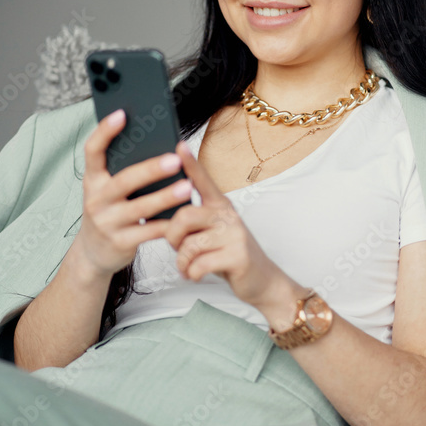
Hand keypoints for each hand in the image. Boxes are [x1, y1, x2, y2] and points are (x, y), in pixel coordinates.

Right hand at [76, 108, 191, 278]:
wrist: (93, 254)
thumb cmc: (110, 212)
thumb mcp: (107, 191)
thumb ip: (124, 172)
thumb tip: (160, 146)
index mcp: (92, 180)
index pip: (93, 151)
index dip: (104, 131)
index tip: (122, 113)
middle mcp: (95, 199)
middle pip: (124, 181)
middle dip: (150, 169)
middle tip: (175, 159)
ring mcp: (106, 223)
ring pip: (140, 208)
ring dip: (166, 197)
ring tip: (188, 186)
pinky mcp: (120, 243)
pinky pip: (149, 232)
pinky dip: (168, 224)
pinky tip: (185, 215)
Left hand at [162, 138, 288, 308]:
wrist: (262, 280)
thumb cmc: (228, 254)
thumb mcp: (213, 232)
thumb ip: (194, 221)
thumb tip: (162, 214)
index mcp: (220, 205)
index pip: (203, 179)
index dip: (190, 163)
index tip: (178, 145)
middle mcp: (228, 215)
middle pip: (184, 216)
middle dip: (172, 238)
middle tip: (177, 250)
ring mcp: (235, 234)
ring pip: (190, 245)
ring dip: (182, 262)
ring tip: (186, 267)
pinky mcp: (238, 256)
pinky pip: (200, 264)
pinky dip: (191, 273)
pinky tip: (195, 274)